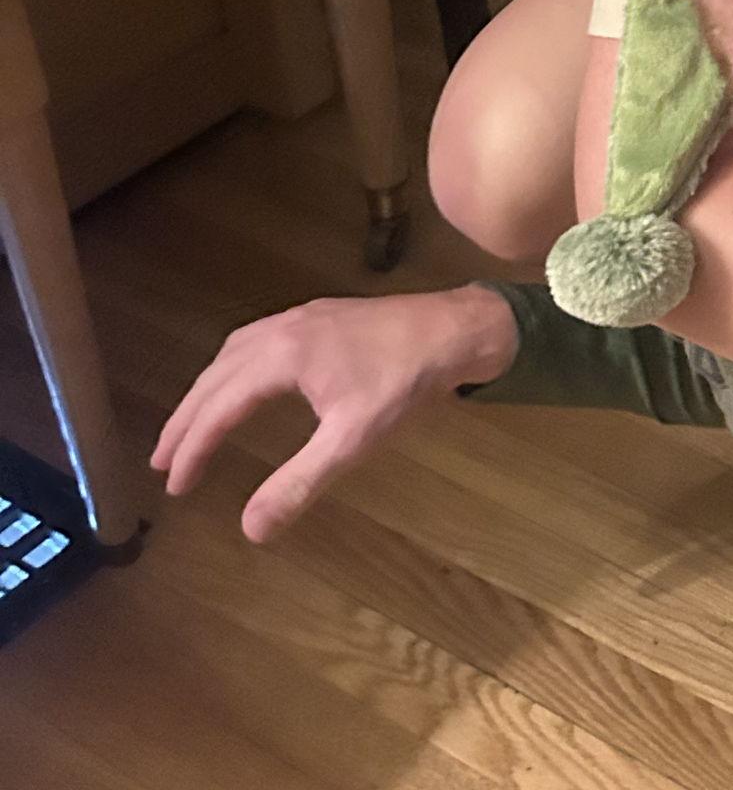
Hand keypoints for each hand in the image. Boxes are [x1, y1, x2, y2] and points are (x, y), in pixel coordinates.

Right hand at [151, 286, 518, 542]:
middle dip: (187, 420)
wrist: (458, 328)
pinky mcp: (322, 315)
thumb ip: (300, 483)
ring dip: (208, 390)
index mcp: (282, 356)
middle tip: (162, 462)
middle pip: (216, 377)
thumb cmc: (406, 382)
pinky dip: (234, 367)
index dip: (192, 449)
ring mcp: (303, 316)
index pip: (219, 408)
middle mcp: (283, 329)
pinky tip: (243, 382)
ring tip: (191, 426)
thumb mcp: (353, 439)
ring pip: (234, 353)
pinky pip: (257, 340)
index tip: (174, 486)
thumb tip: (250, 530)